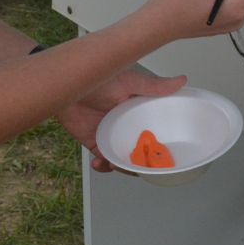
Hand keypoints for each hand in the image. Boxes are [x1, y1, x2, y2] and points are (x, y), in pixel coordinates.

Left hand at [55, 68, 186, 172]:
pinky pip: (103, 160)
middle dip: (146, 161)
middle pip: (142, 149)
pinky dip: (104, 166)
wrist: (64, 84)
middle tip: (147, 166)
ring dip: (125, 167)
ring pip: (124, 158)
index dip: (163, 144)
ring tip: (123, 166)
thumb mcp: (128, 81)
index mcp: (138, 111)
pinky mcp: (95, 142)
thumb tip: (180, 81)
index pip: (156, 130)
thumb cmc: (94, 77)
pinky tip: (102, 164)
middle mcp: (126, 125)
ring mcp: (111, 135)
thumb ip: (153, 86)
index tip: (168, 154)